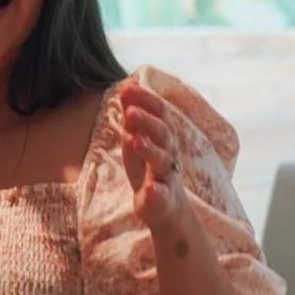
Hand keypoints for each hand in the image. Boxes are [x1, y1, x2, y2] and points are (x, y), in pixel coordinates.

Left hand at [120, 79, 186, 231]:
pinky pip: (163, 195)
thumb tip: (126, 87)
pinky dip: (157, 191)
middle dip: (147, 121)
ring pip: (163, 161)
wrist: (166, 207)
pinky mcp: (163, 201)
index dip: (145, 99)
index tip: (127, 87)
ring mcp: (167, 177)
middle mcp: (168, 154)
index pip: (159, 113)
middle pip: (163, 134)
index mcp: (162, 138)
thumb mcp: (137, 140)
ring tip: (135, 140)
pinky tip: (151, 188)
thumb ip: (133, 118)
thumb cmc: (149, 169)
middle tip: (129, 111)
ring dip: (150, 149)